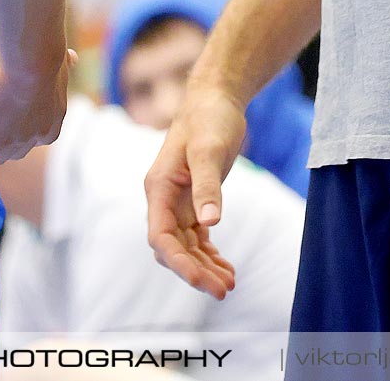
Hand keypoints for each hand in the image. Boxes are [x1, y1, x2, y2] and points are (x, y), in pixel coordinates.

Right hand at [0, 50, 75, 164]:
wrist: (34, 66)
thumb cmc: (47, 58)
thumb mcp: (60, 63)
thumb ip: (65, 65)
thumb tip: (72, 58)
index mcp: (55, 121)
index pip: (37, 137)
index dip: (24, 127)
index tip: (15, 114)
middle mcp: (40, 136)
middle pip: (20, 151)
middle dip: (9, 140)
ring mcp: (18, 142)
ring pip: (3, 156)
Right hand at [144, 85, 246, 298]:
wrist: (215, 99)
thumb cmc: (210, 119)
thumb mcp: (210, 150)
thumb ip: (208, 186)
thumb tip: (210, 224)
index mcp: (159, 188)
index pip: (161, 237)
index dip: (179, 263)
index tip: (202, 281)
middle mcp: (163, 199)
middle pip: (173, 248)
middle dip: (195, 271)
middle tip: (224, 290)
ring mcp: (177, 202)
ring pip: (186, 246)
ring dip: (204, 267)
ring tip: (230, 284)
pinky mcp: (194, 201)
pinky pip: (197, 237)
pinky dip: (209, 254)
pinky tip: (227, 267)